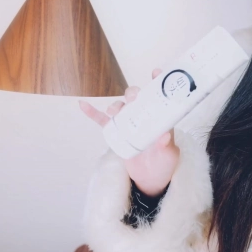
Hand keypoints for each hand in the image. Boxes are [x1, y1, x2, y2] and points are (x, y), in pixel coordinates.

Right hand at [79, 68, 179, 196]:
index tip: (155, 72)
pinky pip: (102, 121)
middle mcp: (143, 116)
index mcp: (158, 117)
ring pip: (119, 107)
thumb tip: (165, 136)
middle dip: (133, 94)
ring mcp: (128, 124)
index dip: (157, 82)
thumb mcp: (169, 155)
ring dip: (116, 104)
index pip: (159, 96)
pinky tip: (83, 105)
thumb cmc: (164, 164)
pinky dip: (92, 113)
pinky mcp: (116, 133)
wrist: (150, 180)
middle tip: (133, 98)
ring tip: (114, 111)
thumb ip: (167, 145)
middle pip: (135, 98)